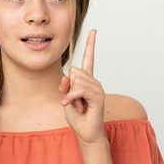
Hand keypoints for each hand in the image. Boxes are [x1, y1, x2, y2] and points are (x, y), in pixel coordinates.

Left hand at [60, 29, 105, 144]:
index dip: (91, 44)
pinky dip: (72, 97)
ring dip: (70, 94)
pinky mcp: (97, 96)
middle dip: (67, 86)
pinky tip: (73, 105)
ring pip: (77, 79)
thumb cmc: (77, 116)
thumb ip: (65, 86)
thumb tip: (67, 76)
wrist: (86, 132)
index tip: (94, 31)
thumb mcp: (66, 98)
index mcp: (86, 80)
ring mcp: (97, 88)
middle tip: (72, 100)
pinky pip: (80, 89)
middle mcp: (94, 81)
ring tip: (76, 105)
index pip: (89, 58)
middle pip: (74, 70)